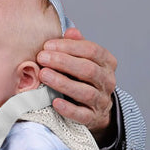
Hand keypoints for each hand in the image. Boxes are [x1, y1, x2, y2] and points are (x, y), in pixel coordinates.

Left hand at [36, 27, 116, 142]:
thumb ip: (77, 45)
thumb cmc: (84, 78)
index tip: (47, 45)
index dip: (69, 47)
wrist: (96, 109)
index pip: (92, 50)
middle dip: (63, 62)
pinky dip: (68, 109)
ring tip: (44, 75)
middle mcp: (107, 81)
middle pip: (88, 70)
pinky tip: (55, 102)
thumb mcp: (83, 59)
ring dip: (63, 83)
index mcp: (107, 63)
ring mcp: (101, 101)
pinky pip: (82, 115)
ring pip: (85, 92)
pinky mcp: (93, 118)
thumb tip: (71, 31)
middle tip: (41, 58)